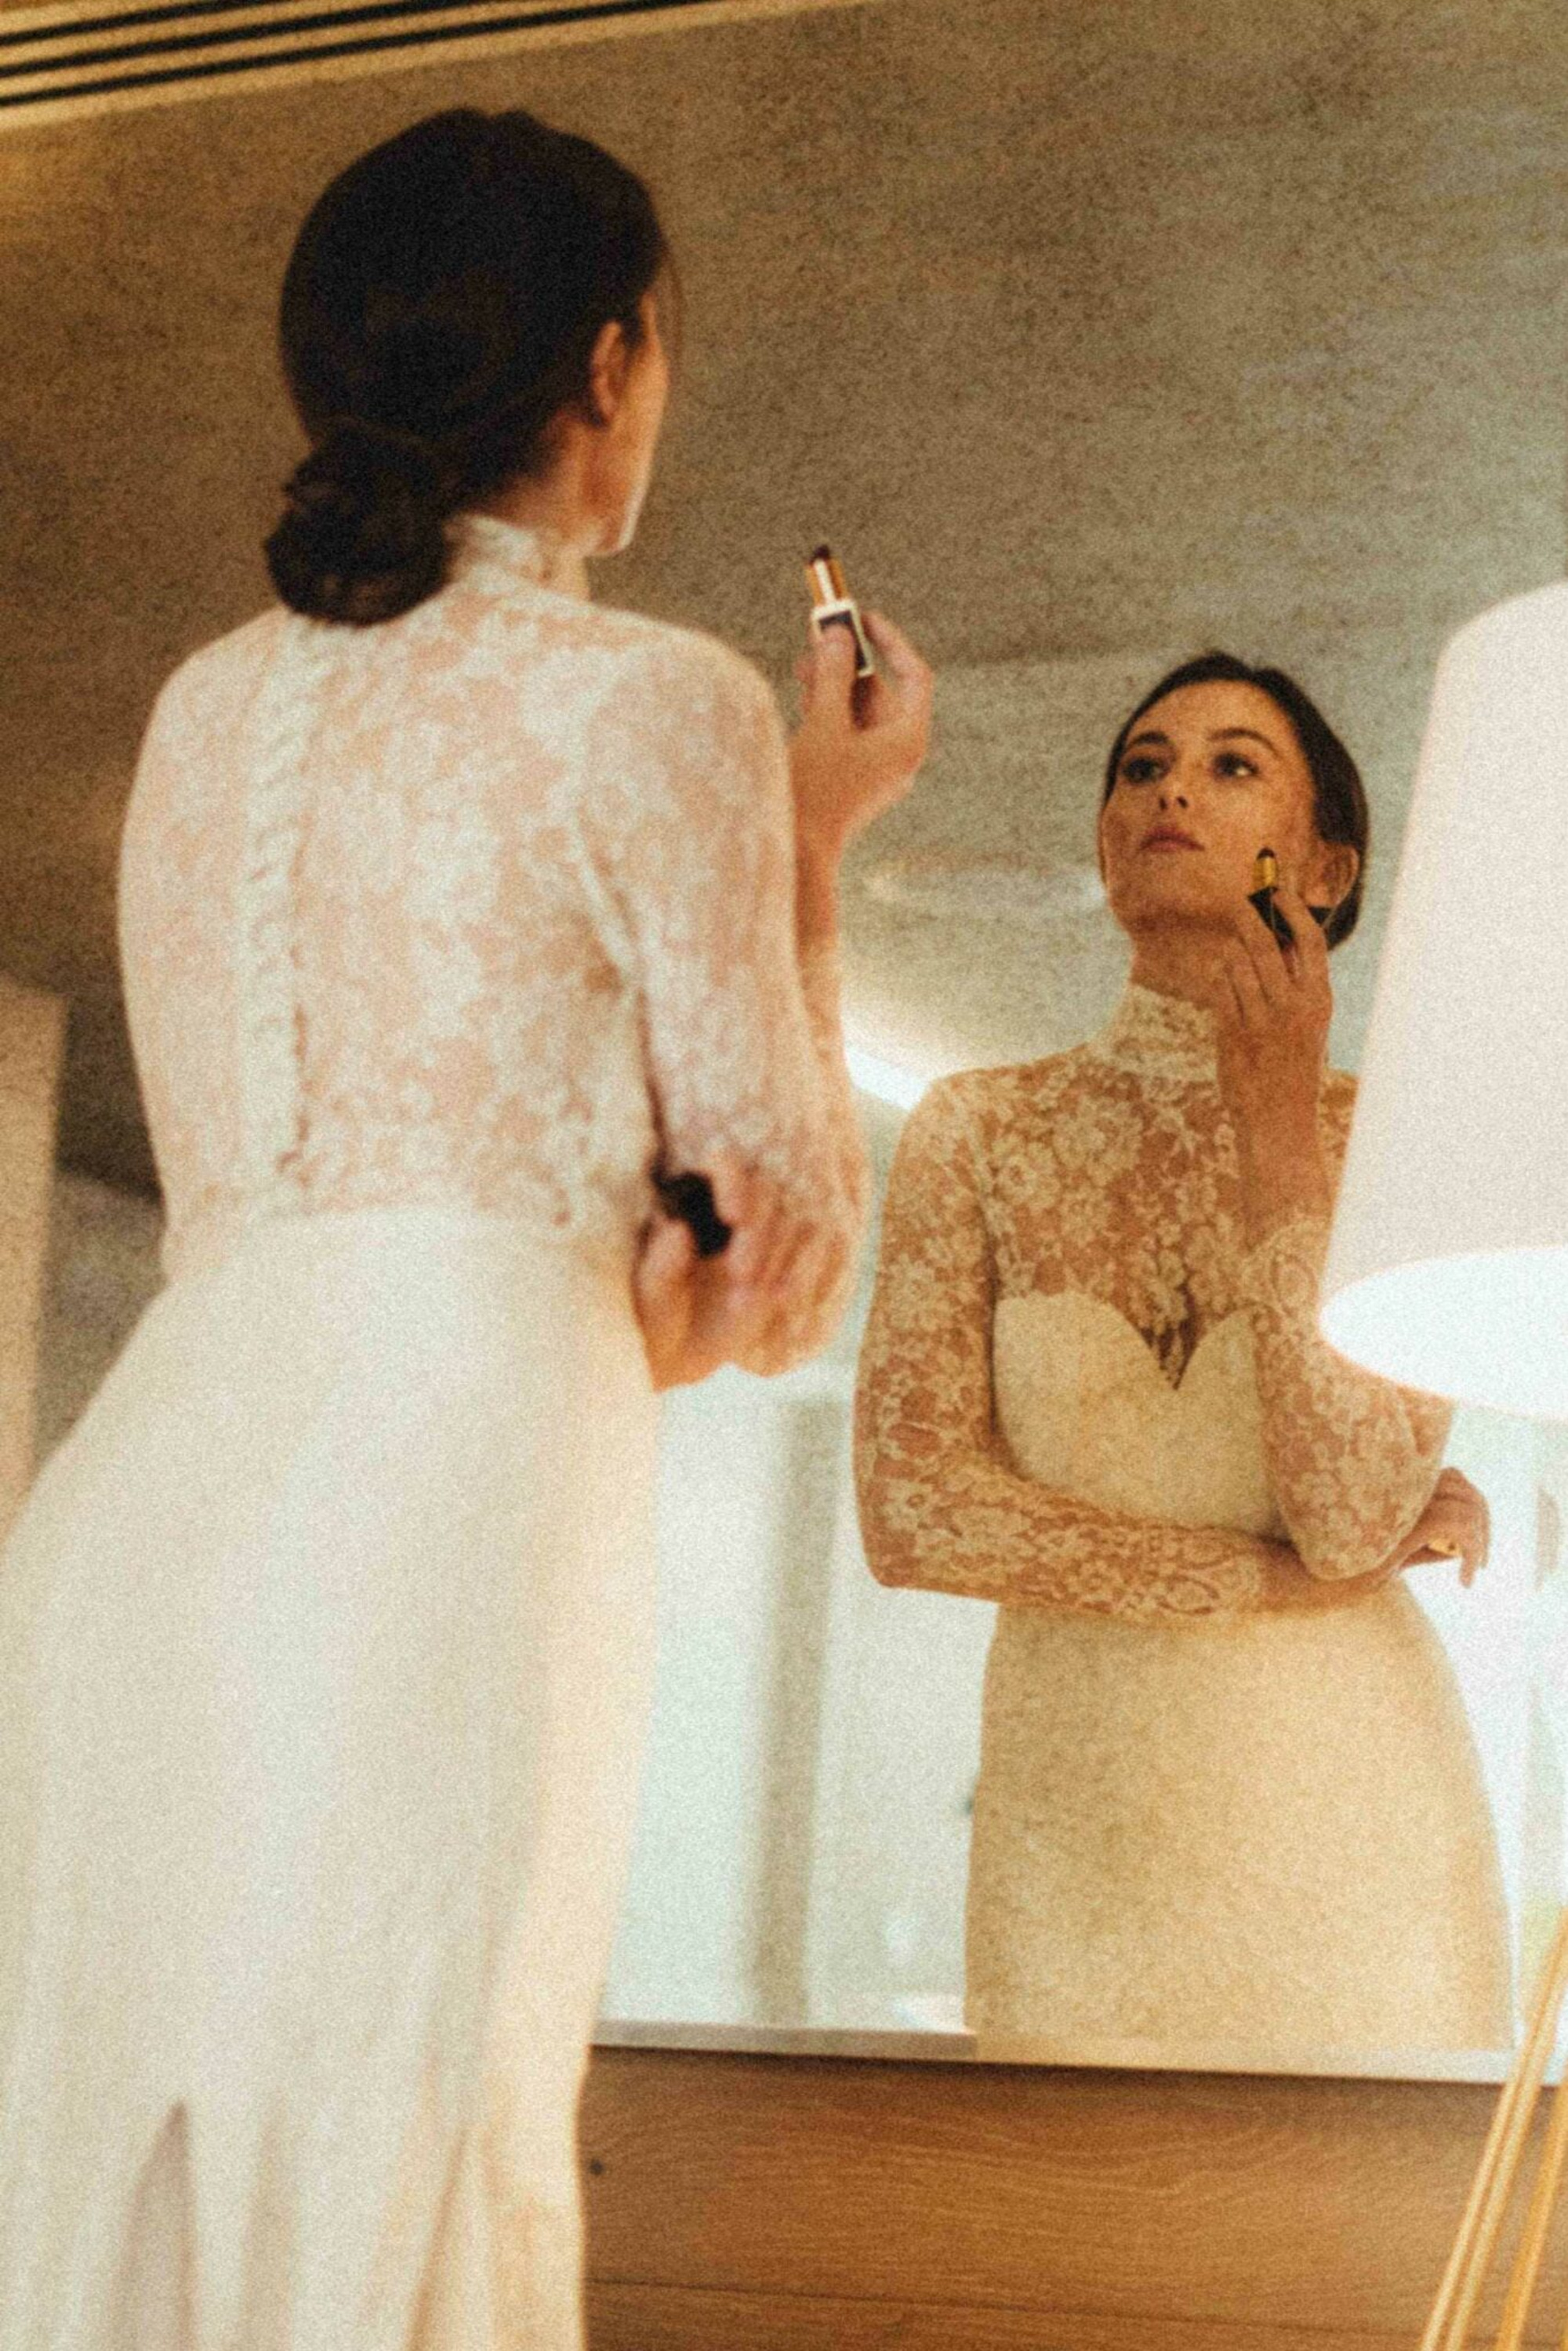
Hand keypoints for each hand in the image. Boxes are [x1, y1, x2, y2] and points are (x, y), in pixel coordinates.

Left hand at [631, 1153, 825, 1389]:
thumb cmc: (653, 1317)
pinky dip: (798, 1273)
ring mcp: (761, 1236)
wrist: (676, 1354)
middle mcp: (731, 1209)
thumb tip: (677, 1229)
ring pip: (791, 1221)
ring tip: (742, 1301)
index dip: (734, 1179)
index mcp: (692, 1201)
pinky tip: (777, 1298)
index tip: (733, 1215)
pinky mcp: (783, 1264)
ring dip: (775, 1260)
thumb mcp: (650, 1299)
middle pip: (766, 1193)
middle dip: (759, 1234)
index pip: (723, 1166)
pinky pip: (812, 1251)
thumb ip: (661, 1267)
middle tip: (740, 1275)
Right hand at [789, 609, 932, 865]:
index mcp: (908, 741)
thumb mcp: (823, 722)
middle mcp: (899, 756)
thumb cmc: (815, 790)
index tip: (863, 617)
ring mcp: (877, 771)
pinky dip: (828, 711)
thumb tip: (839, 635)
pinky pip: (847, 734)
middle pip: (883, 693)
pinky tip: (803, 693)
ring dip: (833, 684)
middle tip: (820, 633)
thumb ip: (832, 674)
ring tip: (801, 662)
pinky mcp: (853, 780)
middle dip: (850, 662)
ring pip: (860, 713)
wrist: (796, 853)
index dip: (890, 641)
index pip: (914, 676)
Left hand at [1212, 865, 1335, 1235]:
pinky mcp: (1235, 1032)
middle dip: (1249, 916)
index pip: (1309, 941)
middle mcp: (1295, 1006)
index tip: (1278, 887)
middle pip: (1266, 943)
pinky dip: (1220, 977)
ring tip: (1234, 957)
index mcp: (1320, 1000)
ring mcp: (1264, 1019)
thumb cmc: (1293, 1068)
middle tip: (1237, 900)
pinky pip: (1221, 988)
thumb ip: (1296, 985)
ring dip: (1231, 953)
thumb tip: (1274, 938)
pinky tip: (1223, 978)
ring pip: (1238, 962)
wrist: (1279, 1120)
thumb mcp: (1308, 1025)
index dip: (1292, 909)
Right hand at [1256, 1467, 1491, 1615]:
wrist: (1297, 1578)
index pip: (1450, 1478)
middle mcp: (1396, 1489)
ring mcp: (1397, 1506)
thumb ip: (1420, 1544)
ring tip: (1471, 1570)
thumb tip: (1457, 1545)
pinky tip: (1463, 1578)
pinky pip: (1455, 1526)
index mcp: (1393, 1489)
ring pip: (1465, 1506)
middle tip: (1479, 1561)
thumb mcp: (1388, 1555)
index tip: (1475, 1546)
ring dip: (1479, 1540)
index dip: (1473, 1507)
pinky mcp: (1399, 1528)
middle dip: (1483, 1524)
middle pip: (1463, 1488)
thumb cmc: (1335, 1569)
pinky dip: (1470, 1551)